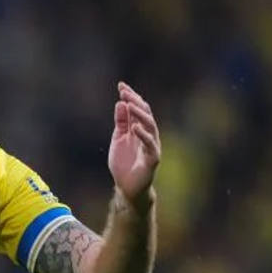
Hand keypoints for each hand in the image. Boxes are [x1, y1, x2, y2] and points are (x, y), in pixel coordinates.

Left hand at [108, 82, 160, 204]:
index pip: (137, 109)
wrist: (127, 187)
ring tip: (130, 104)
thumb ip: (121, 123)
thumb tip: (121, 103)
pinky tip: (134, 127)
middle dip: (135, 101)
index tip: (121, 85)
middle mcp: (148, 135)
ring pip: (150, 126)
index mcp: (139, 129)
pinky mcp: (152, 159)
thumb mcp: (118, 139)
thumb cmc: (124, 163)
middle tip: (125, 92)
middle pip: (145, 114)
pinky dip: (143, 135)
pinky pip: (150, 145)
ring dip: (140, 114)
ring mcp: (152, 146)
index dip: (130, 96)